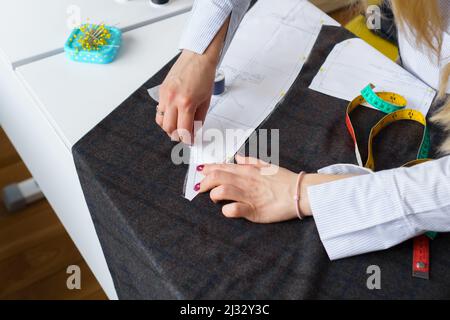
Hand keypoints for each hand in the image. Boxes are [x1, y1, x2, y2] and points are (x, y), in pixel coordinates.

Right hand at [156, 17, 229, 142]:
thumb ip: (199, 119)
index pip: (183, 130)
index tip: (190, 141)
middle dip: (177, 135)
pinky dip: (165, 116)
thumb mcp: (206, 101)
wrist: (198, 57)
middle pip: (169, 129)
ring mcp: (165, 95)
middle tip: (185, 135)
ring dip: (168, 127)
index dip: (187, 139)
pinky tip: (173, 115)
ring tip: (178, 126)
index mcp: (186, 103)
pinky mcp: (161, 91)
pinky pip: (159, 110)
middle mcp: (173, 100)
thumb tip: (194, 131)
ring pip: (161, 121)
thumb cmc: (204, 75)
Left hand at [197, 155, 312, 222]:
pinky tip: (227, 210)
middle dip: (205, 182)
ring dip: (214, 195)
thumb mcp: (266, 166)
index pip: (222, 167)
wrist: (300, 192)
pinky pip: (234, 209)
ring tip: (215, 198)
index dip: (208, 168)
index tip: (200, 171)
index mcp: (247, 170)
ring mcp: (249, 196)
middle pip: (217, 177)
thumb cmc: (284, 180)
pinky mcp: (254, 211)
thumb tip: (238, 157)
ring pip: (222, 191)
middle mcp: (245, 181)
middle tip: (201, 188)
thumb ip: (250, 161)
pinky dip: (227, 210)